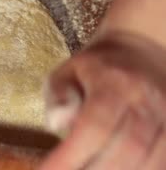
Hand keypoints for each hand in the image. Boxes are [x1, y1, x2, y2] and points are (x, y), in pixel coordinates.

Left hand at [40, 31, 165, 169]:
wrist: (140, 53)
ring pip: (150, 161)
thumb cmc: (94, 70)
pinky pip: (161, 162)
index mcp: (114, 81)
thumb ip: (58, 98)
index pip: (94, 125)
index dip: (71, 156)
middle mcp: (147, 99)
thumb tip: (57, 124)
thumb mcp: (65, 73)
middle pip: (126, 148)